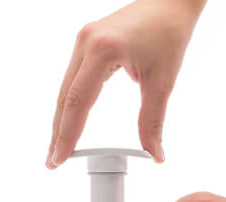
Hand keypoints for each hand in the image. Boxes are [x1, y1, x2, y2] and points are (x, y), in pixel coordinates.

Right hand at [46, 0, 205, 167]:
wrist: (171, 3)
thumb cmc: (169, 34)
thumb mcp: (163, 83)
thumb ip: (154, 122)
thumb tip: (154, 155)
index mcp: (102, 51)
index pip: (77, 102)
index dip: (67, 134)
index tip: (60, 158)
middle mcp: (86, 43)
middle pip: (64, 97)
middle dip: (59, 132)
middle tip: (53, 161)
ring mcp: (84, 40)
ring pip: (66, 88)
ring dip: (63, 119)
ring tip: (60, 147)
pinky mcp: (89, 42)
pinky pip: (73, 78)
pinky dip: (71, 103)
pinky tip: (70, 120)